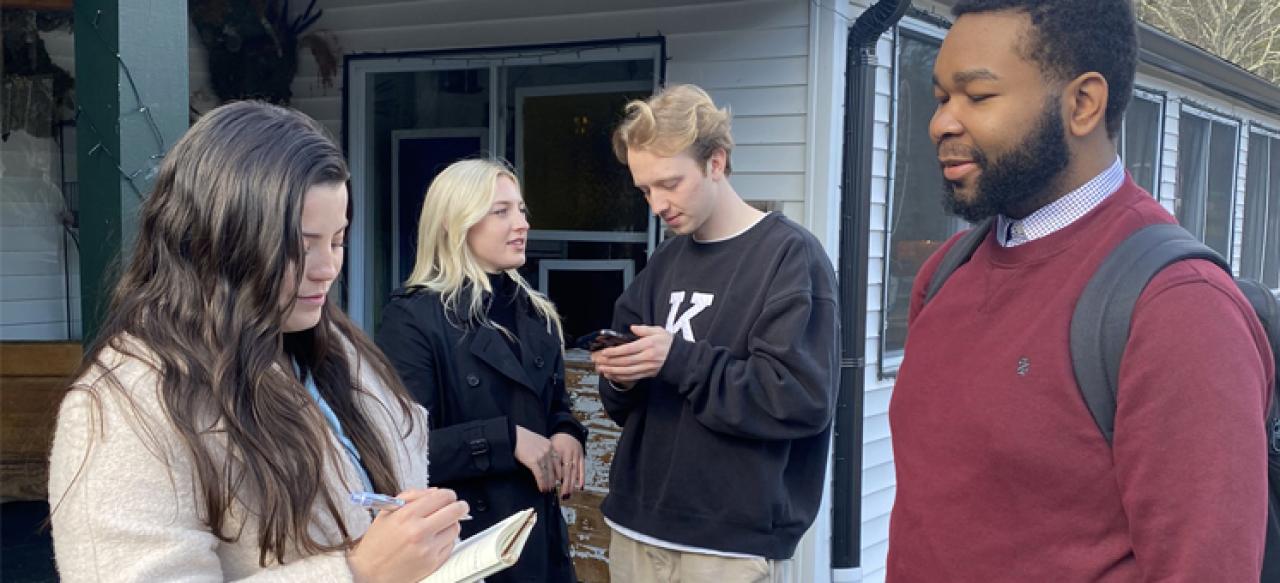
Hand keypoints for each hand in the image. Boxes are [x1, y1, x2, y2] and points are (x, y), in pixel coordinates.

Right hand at [347, 488, 468, 582]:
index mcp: (406, 515)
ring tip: (439, 526)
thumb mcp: (387, 511)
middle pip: (456, 511)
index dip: (448, 495)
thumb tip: (436, 491)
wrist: (368, 573)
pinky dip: (446, 541)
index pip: (442, 497)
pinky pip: (451, 545)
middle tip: (457, 507)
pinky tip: (434, 541)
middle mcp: (419, 532)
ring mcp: (428, 549)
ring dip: (451, 524)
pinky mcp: (433, 563)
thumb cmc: (377, 542)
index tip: (448, 497)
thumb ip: (412, 496)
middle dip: (459, 506)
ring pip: (455, 528)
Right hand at [514, 425, 559, 492]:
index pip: (557, 461)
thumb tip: (545, 463)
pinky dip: (542, 483)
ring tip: (547, 490)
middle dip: (553, 480)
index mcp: (549, 445)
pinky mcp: (533, 461)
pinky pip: (540, 475)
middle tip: (553, 488)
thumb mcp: (536, 442)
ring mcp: (541, 455)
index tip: (558, 479)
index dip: (558, 472)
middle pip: (554, 469)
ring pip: (548, 473)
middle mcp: (548, 450)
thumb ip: (542, 450)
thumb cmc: (521, 438)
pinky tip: (542, 488)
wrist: (512, 435)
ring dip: (548, 484)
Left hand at [550, 433, 584, 498]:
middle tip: (563, 495)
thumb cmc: (555, 443)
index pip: (556, 466)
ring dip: (572, 484)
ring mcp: (576, 454)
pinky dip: (582, 478)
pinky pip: (582, 468)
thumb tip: (547, 476)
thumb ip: (548, 460)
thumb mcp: (549, 448)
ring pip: (574, 471)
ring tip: (569, 494)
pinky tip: (581, 486)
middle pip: (567, 471)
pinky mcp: (582, 456)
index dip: (554, 477)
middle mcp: (568, 453)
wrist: (568, 432)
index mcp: (558, 450)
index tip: (551, 487)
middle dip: (565, 484)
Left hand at [590, 325, 671, 383]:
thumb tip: (632, 327)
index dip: (615, 351)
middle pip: (625, 361)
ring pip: (627, 371)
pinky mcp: (648, 374)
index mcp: (649, 345)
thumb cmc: (669, 343)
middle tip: (598, 361)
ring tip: (601, 369)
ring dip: (613, 371)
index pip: (628, 349)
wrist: (681, 358)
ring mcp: (648, 367)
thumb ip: (644, 329)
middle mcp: (647, 357)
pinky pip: (632, 377)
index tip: (604, 352)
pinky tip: (612, 375)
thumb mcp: (659, 331)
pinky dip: (620, 377)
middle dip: (610, 362)